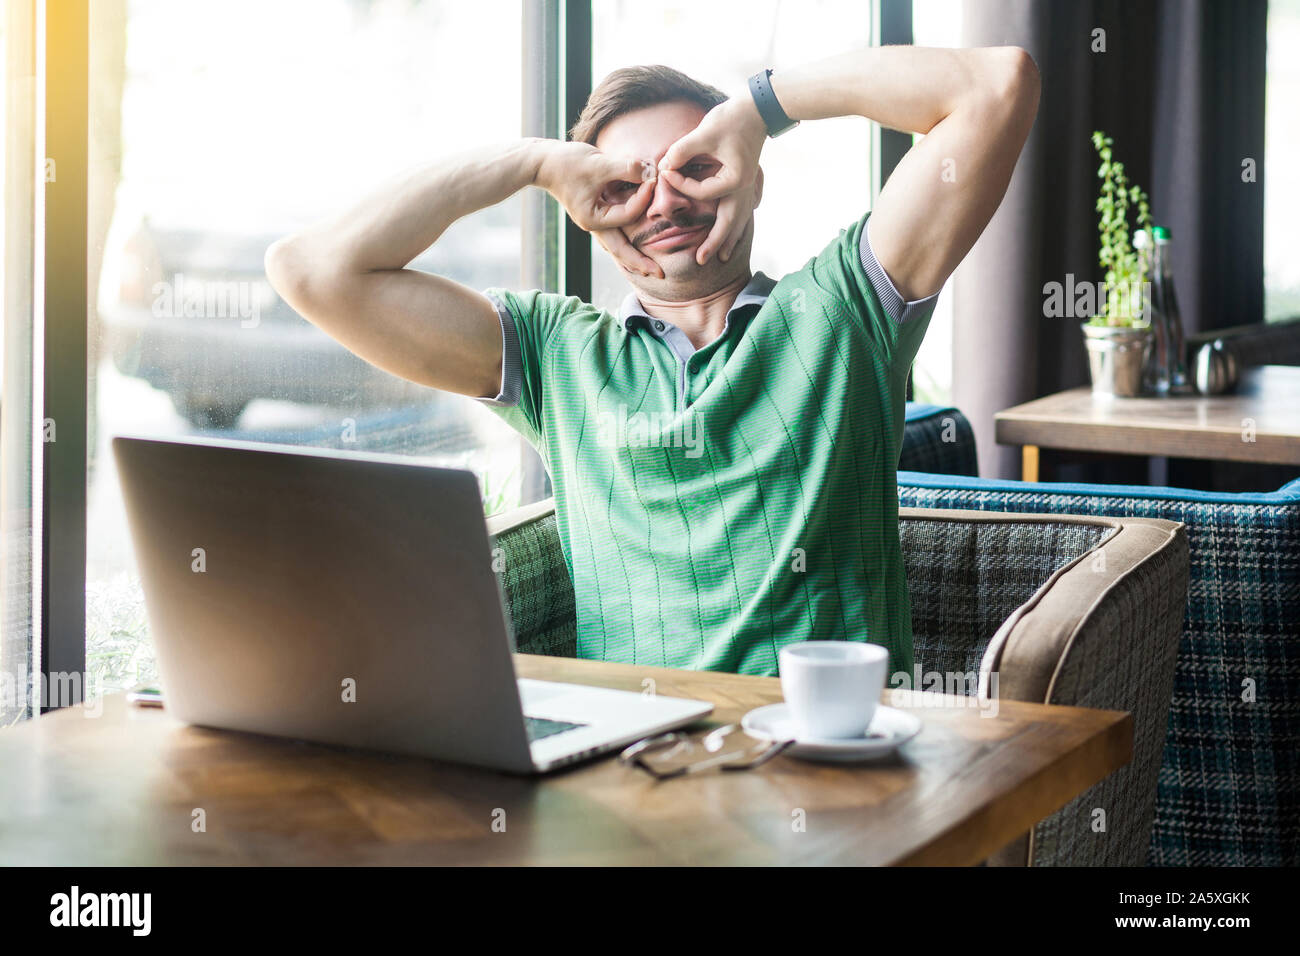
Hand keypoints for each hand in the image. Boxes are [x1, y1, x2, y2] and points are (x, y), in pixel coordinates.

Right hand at [534, 141, 662, 276]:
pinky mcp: (596, 212)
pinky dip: (626, 241)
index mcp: (593, 219)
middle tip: (661, 274)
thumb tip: (651, 171)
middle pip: (620, 250)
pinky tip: (636, 248)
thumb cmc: (568, 163)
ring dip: (633, 257)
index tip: (653, 178)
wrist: (543, 162)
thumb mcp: (599, 164)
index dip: (644, 197)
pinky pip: (615, 233)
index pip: (628, 214)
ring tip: (650, 269)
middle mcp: (595, 225)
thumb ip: (626, 168)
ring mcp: (595, 221)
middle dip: (641, 262)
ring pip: (617, 245)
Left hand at [657, 97, 766, 264]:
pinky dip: (742, 221)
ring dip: (731, 238)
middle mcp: (745, 187)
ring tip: (723, 257)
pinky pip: (746, 208)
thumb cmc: (732, 118)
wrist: (759, 107)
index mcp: (735, 179)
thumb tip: (664, 165)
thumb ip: (682, 150)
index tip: (666, 172)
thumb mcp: (704, 132)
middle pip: (729, 222)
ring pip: (740, 219)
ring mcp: (750, 185)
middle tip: (701, 261)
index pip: (703, 192)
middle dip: (715, 242)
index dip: (682, 184)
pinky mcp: (750, 180)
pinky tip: (740, 229)